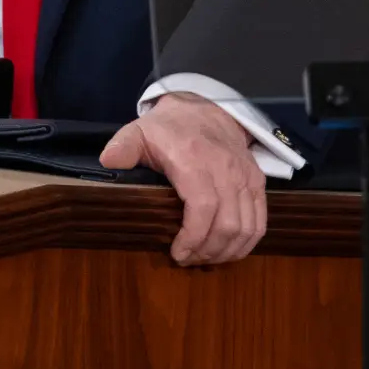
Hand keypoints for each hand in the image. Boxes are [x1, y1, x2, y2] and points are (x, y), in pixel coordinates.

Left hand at [100, 92, 266, 265]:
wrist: (205, 109)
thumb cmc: (170, 128)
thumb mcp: (140, 131)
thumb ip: (123, 146)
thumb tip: (108, 161)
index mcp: (195, 160)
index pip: (203, 207)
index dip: (192, 237)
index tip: (177, 253)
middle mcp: (226, 169)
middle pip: (227, 224)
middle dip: (207, 250)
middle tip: (187, 259)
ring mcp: (245, 176)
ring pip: (246, 227)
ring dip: (226, 251)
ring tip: (204, 257)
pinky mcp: (257, 182)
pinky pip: (260, 221)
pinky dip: (246, 243)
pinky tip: (227, 250)